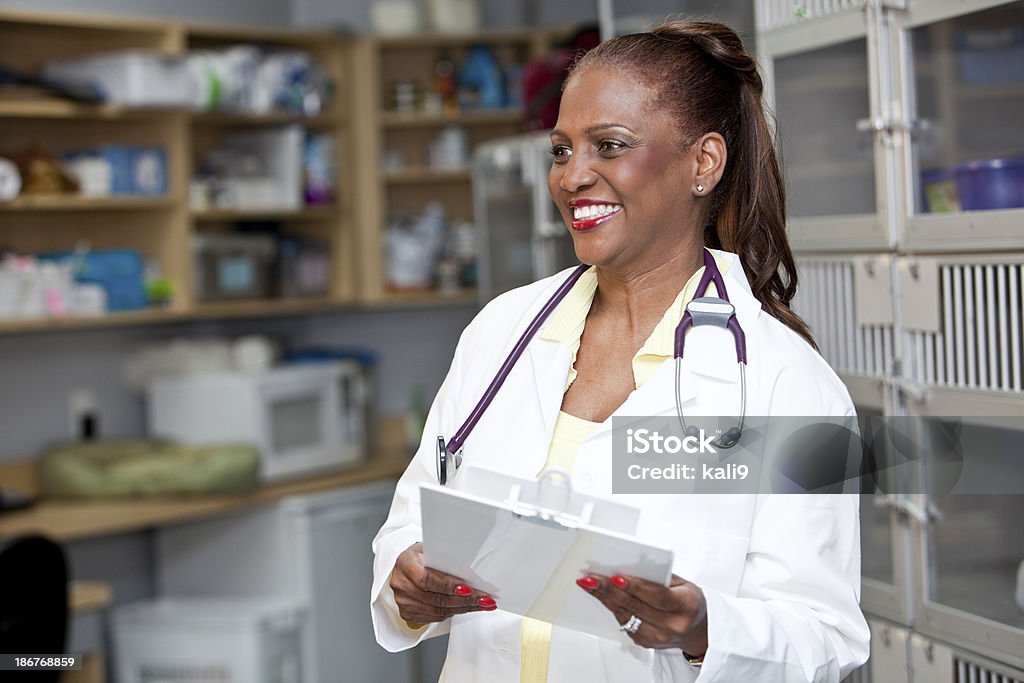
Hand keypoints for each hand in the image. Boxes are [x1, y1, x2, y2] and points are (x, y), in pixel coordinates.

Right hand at [389, 543, 496, 624]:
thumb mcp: (430, 549)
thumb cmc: (421, 556)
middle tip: (484, 599)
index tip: (468, 589)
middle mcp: (401, 584)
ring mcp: (404, 601)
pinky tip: (466, 608)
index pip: (427, 579)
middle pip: (435, 598)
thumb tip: (470, 570)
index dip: (448, 585)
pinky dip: (453, 613)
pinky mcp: (408, 613)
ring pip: (437, 611)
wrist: (405, 566)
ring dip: (463, 608)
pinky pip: (435, 617)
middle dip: (464, 600)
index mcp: (405, 563)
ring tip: (481, 604)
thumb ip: (445, 559)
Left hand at [577, 573, 707, 655]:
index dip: (635, 587)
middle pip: (635, 606)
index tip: (616, 577)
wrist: (696, 631)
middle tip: (592, 578)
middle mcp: (671, 625)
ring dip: (604, 598)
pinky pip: (623, 622)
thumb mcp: (684, 584)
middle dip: (610, 590)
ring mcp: (657, 637)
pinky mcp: (644, 642)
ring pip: (624, 615)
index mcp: (685, 606)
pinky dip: (611, 607)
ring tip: (589, 584)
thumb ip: (661, 577)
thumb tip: (631, 565)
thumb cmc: (689, 602)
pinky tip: (600, 595)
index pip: (657, 596)